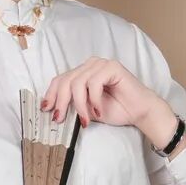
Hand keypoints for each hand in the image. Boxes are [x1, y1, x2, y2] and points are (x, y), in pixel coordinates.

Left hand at [41, 58, 178, 148]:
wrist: (139, 112)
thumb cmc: (116, 110)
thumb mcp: (88, 110)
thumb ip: (74, 105)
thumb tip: (54, 110)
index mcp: (83, 73)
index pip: (61, 79)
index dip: (51, 94)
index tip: (46, 110)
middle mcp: (90, 66)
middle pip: (66, 80)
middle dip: (61, 102)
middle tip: (60, 119)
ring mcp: (101, 64)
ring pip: (78, 82)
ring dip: (80, 105)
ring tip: (85, 120)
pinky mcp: (112, 67)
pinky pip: (94, 83)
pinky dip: (94, 100)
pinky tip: (99, 111)